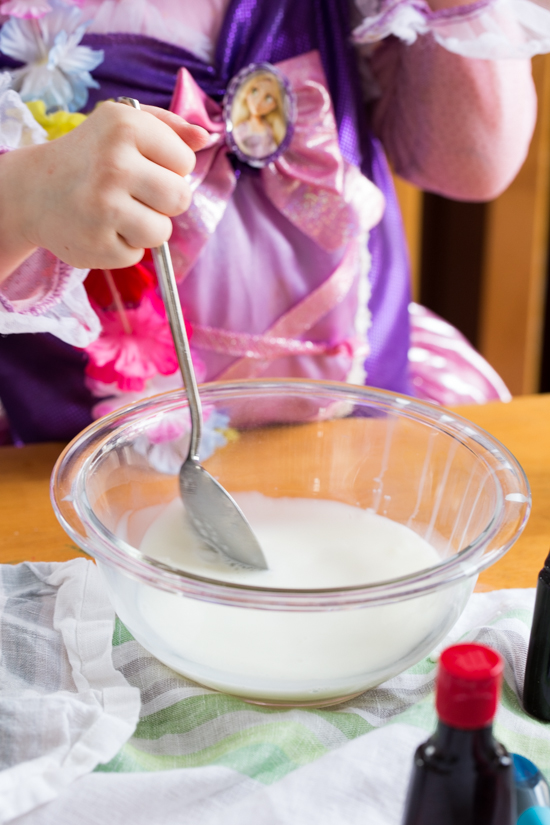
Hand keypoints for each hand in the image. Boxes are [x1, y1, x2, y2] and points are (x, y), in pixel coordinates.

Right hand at [0, 101, 208, 276]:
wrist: (32, 191)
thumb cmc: (90, 155)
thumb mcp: (122, 124)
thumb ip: (169, 127)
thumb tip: (206, 137)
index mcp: (125, 126)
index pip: (185, 161)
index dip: (170, 168)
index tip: (142, 165)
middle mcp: (114, 164)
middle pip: (181, 198)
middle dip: (164, 201)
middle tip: (135, 193)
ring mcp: (104, 207)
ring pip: (162, 231)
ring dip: (146, 227)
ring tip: (119, 212)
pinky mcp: (98, 244)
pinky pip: (136, 254)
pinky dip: (123, 246)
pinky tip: (101, 228)